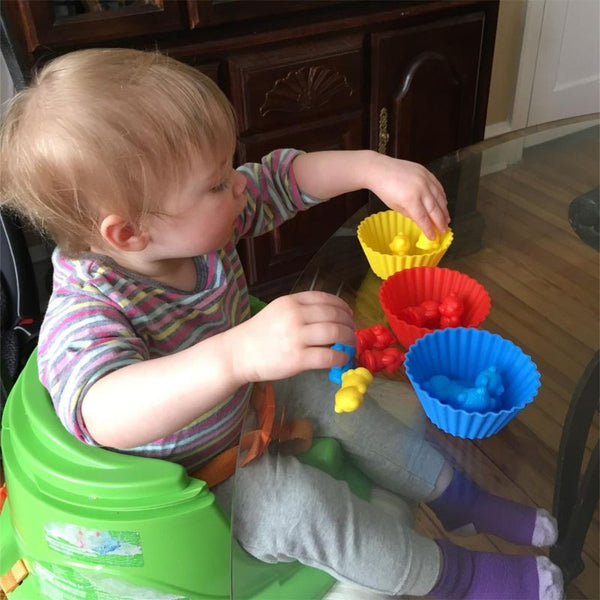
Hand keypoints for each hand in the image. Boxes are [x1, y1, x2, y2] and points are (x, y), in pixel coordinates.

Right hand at [234, 291, 355, 382]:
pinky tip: (342, 359)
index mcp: (291, 301)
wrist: (237, 353)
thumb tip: (333, 316)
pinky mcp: (297, 359)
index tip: (349, 315)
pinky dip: (340, 357)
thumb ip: (302, 310)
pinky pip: (328, 356)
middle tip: (352, 332)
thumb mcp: (278, 311)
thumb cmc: (259, 334)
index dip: (343, 307)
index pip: (326, 299)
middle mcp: (295, 315)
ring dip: (348, 339)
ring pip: (335, 333)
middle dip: (349, 324)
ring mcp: (296, 337)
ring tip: (350, 345)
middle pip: (334, 315)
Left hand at [366, 153, 448, 238]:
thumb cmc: (384, 190)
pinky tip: (443, 204)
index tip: (433, 237)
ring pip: (440, 198)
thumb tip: (422, 221)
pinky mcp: (426, 172)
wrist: (380, 170)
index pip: (423, 219)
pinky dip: (442, 196)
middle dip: (440, 222)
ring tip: (447, 220)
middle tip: (444, 231)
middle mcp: (421, 189)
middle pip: (435, 210)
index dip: (429, 229)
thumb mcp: (395, 207)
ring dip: (444, 210)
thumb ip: (410, 214)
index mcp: (410, 200)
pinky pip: (438, 187)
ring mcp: (425, 179)